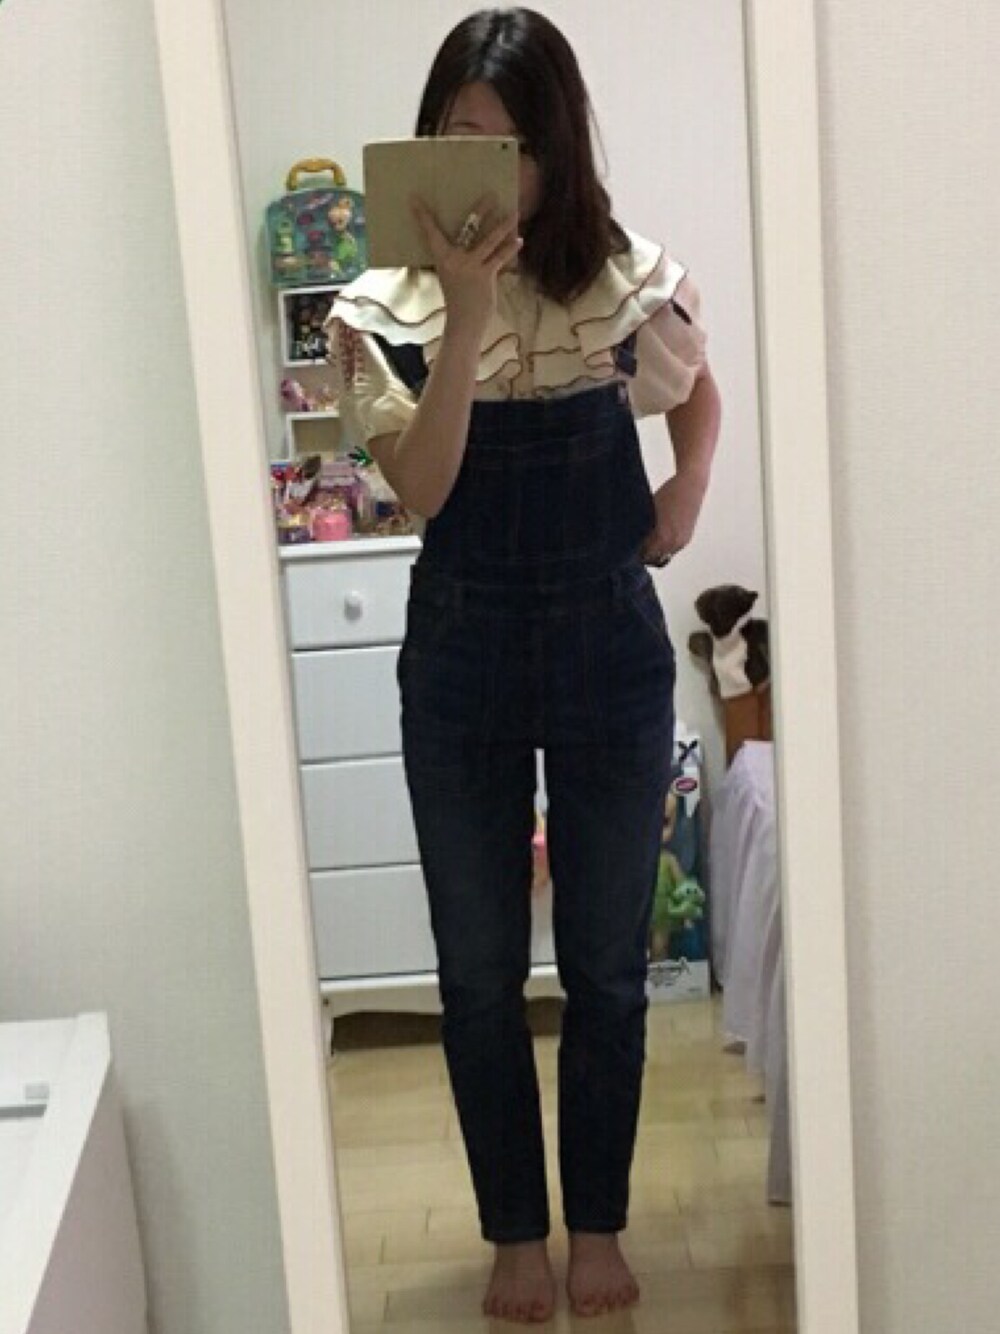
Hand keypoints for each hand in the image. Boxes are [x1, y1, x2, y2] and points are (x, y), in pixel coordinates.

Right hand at [411, 193, 521, 335]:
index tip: (414, 197)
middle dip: (480, 210)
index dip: (422, 215)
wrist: (463, 323)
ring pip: (489, 241)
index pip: (430, 232)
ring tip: (515, 213)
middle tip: (491, 194)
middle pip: (467, 228)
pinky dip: (510, 249)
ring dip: (503, 226)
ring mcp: (470, 267)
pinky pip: (499, 258)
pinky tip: (519, 240)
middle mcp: (454, 259)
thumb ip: (456, 258)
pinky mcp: (485, 276)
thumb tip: (469, 242)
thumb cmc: (457, 299)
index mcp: (441, 258)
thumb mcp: (450, 275)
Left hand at [642, 472, 707, 565]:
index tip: (628, 549)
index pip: (644, 555)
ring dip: (655, 552)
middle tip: (634, 548)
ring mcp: (681, 542)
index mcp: (662, 536)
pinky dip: (664, 547)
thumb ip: (644, 529)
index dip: (635, 553)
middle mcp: (673, 542)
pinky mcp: (686, 538)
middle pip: (653, 559)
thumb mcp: (650, 510)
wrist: (692, 485)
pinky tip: (658, 537)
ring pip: (663, 556)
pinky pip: (672, 550)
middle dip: (644, 555)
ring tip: (646, 543)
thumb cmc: (670, 493)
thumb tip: (633, 539)